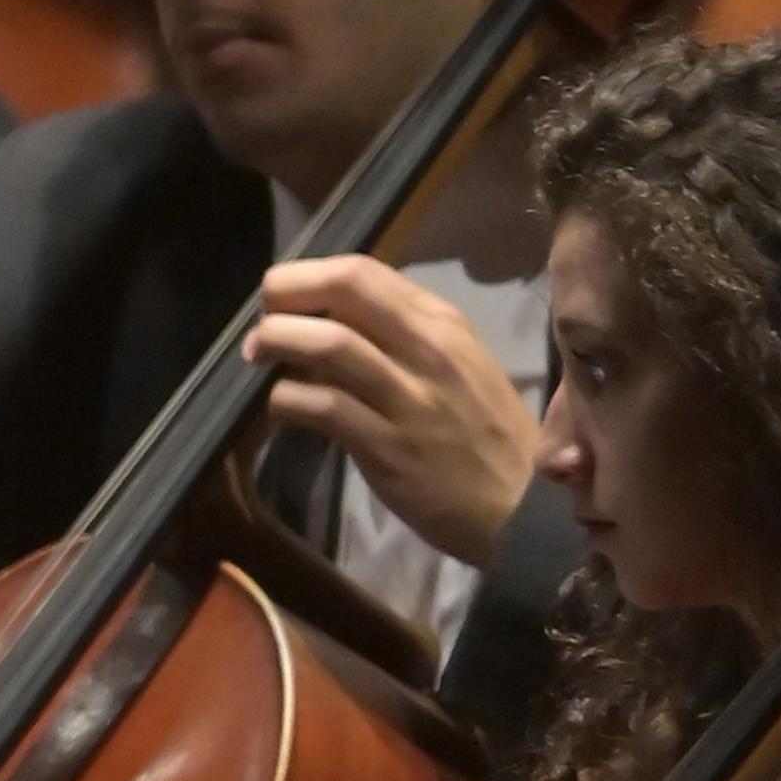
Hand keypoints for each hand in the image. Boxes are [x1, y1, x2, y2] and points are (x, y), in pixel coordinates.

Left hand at [243, 255, 538, 567]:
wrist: (522, 508)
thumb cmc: (487, 434)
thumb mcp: (461, 365)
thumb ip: (404, 339)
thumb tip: (333, 323)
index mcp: (444, 324)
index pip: (366, 272)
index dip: (312, 274)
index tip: (287, 291)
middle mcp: (429, 349)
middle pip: (345, 290)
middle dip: (289, 292)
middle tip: (263, 313)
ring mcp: (408, 398)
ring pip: (329, 345)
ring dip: (279, 340)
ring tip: (258, 351)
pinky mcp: (388, 447)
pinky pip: (324, 409)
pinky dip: (287, 401)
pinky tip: (279, 407)